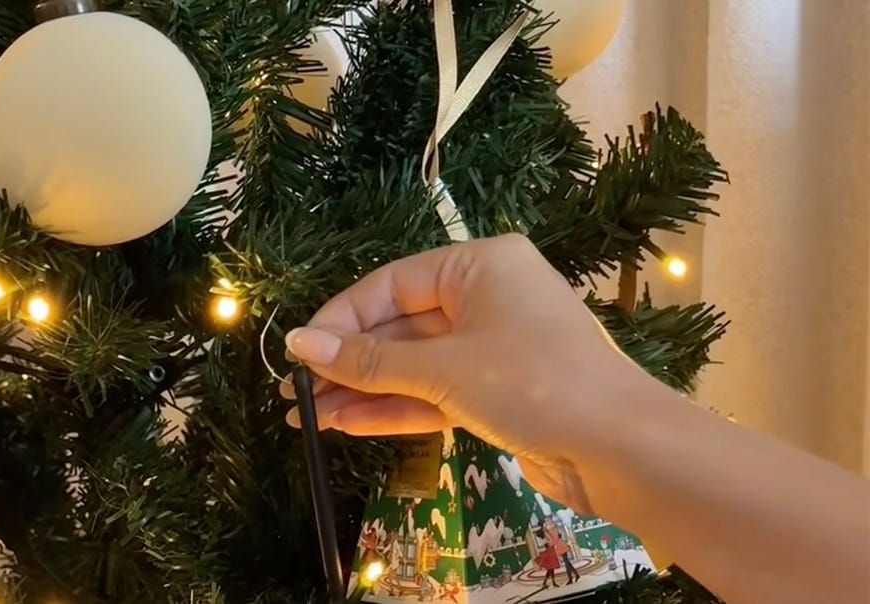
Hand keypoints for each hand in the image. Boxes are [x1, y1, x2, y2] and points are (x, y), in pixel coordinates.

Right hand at [282, 234, 653, 511]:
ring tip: (307, 418)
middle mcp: (487, 297)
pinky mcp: (499, 392)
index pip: (392, 283)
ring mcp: (494, 347)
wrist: (621, 450)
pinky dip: (395, 409)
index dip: (340, 318)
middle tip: (295, 394)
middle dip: (347, 363)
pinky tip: (347, 424)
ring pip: (414, 366)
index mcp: (481, 265)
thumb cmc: (533, 383)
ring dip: (363, 392)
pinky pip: (435, 393)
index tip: (297, 351)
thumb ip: (368, 360)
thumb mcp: (443, 369)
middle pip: (400, 326)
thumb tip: (299, 344)